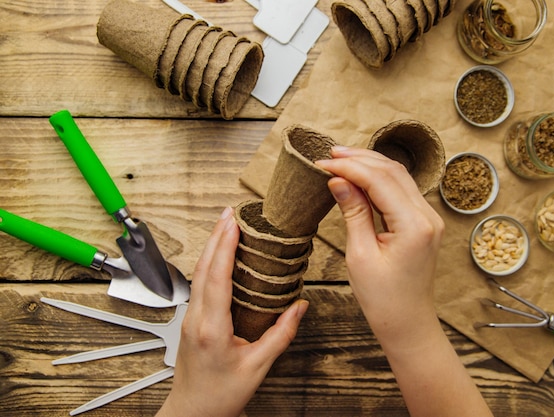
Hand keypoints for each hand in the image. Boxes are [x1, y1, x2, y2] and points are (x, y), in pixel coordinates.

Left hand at [156, 207, 308, 416]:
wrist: (192, 412)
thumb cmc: (220, 395)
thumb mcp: (257, 367)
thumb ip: (280, 335)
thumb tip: (300, 307)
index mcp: (211, 328)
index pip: (216, 278)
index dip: (224, 247)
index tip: (234, 224)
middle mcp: (196, 318)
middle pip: (203, 268)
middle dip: (216, 236)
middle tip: (230, 212)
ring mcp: (190, 318)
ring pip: (198, 273)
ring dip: (212, 246)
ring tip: (226, 225)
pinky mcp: (191, 320)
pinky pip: (199, 283)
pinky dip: (210, 262)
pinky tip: (220, 255)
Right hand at [316, 147, 444, 347]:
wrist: (407, 322)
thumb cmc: (383, 298)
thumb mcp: (360, 255)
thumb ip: (353, 212)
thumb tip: (338, 181)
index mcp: (414, 226)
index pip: (380, 181)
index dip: (350, 168)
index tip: (323, 164)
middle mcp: (428, 216)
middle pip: (393, 171)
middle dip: (360, 159)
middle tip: (329, 154)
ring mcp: (429, 217)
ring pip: (399, 176)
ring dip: (369, 164)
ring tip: (340, 158)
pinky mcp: (423, 221)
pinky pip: (401, 190)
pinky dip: (379, 179)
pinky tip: (358, 176)